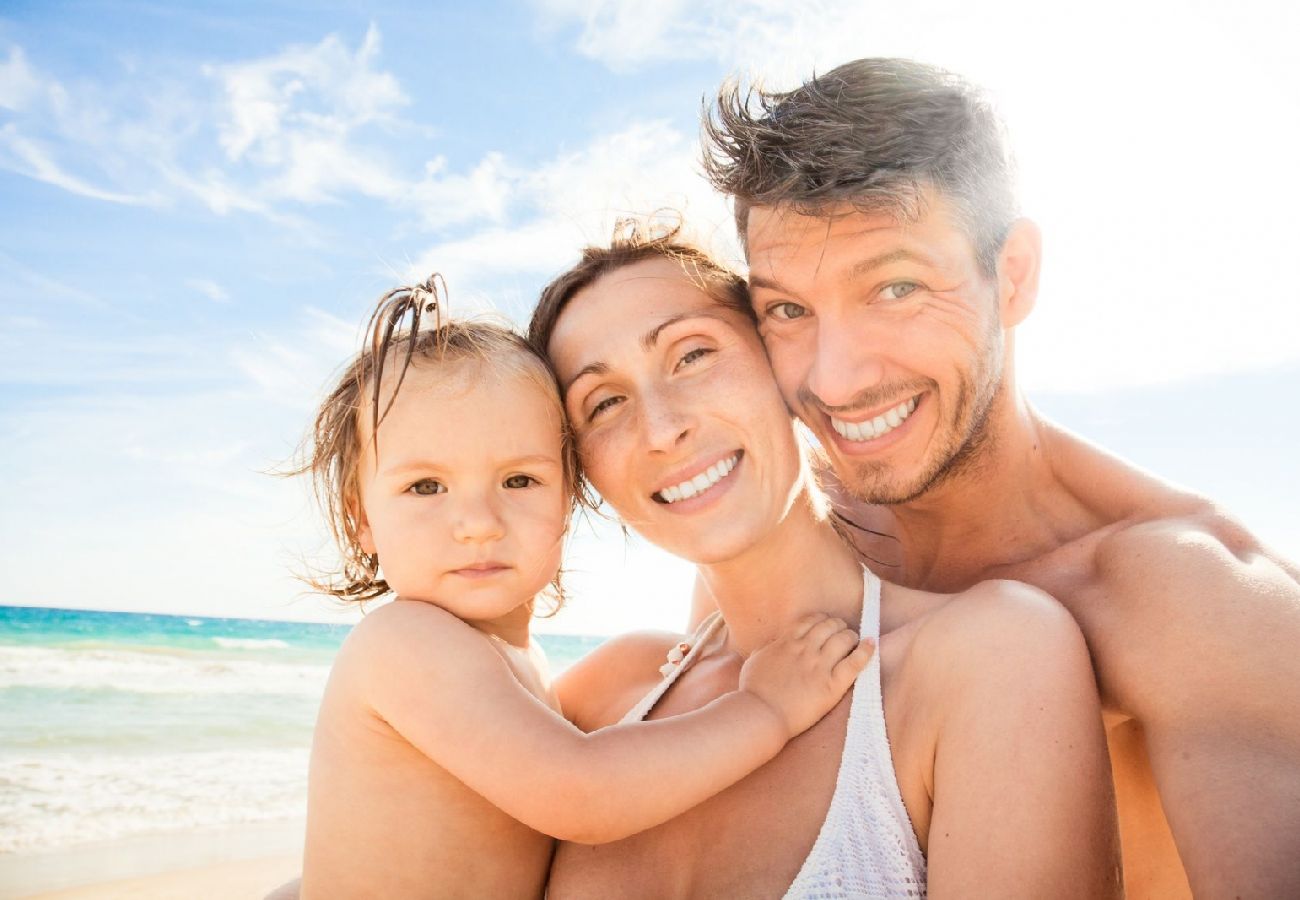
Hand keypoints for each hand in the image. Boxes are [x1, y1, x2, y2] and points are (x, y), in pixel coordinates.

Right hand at [738, 613, 874, 737]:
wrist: (761, 714)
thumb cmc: (753, 691)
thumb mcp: (755, 660)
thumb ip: (766, 649)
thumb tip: (772, 645)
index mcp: (787, 642)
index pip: (811, 620)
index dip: (823, 620)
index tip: (826, 625)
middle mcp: (805, 649)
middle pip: (830, 626)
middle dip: (839, 626)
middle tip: (842, 632)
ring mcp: (819, 666)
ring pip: (844, 639)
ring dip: (851, 636)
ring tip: (854, 641)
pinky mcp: (831, 685)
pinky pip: (855, 662)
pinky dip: (866, 651)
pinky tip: (871, 644)